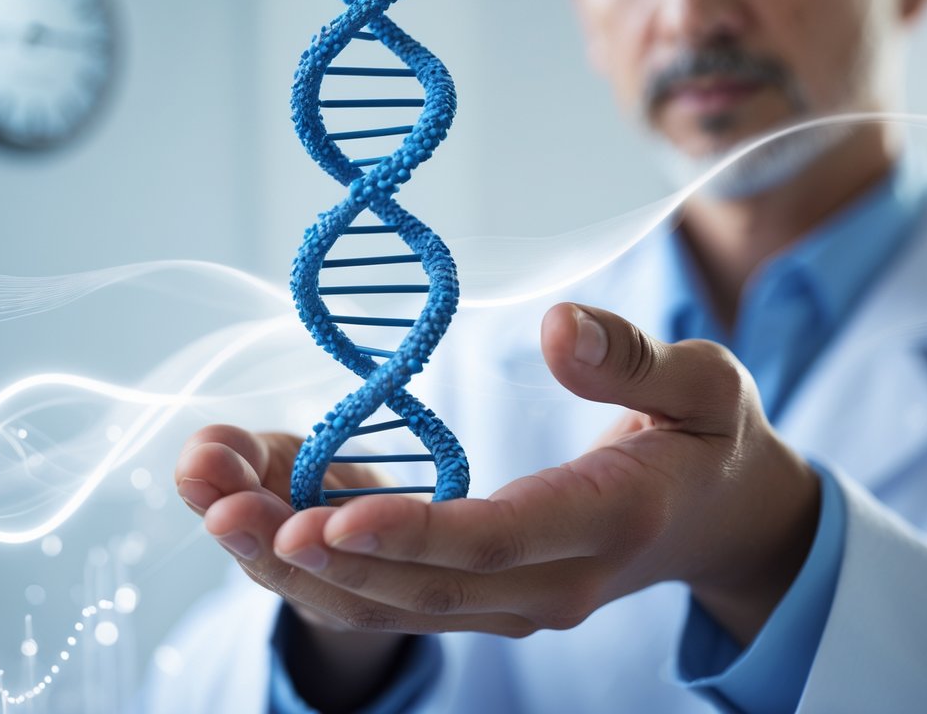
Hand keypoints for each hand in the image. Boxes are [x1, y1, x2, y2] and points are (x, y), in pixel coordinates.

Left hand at [174, 303, 819, 696]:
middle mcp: (542, 585)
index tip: (321, 514)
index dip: (410, 531)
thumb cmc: (709, 443)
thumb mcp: (704, 386)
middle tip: (214, 499)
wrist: (719, 520)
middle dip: (303, 549)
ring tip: (207, 492)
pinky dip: (313, 544)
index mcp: (600, 525)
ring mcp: (504, 601)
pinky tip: (257, 486)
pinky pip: (383, 581)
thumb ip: (633, 361)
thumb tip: (557, 325)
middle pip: (410, 586)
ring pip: (380, 598)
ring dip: (286, 556)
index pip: (494, 540)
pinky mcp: (475, 590)